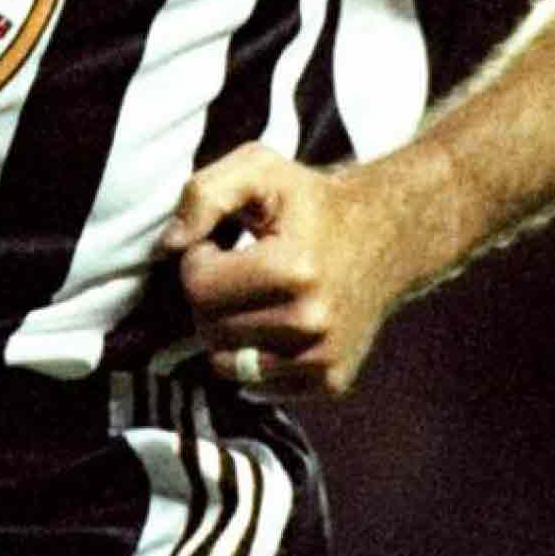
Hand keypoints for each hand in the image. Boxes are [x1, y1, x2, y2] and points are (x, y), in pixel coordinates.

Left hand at [159, 143, 422, 400]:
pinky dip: (252, 357)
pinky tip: (272, 323)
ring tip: (251, 296)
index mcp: (294, 268)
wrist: (385, 235)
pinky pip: (257, 386)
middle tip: (235, 270)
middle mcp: (312, 323)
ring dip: (226, 331)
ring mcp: (324, 358)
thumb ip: (205, 194)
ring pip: (227, 365)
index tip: (219, 245)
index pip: (198, 287)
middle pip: (209, 329)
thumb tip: (169, 245)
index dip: (197, 260)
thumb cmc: (311, 201)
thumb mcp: (258, 168)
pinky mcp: (330, 381)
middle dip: (209, 298)